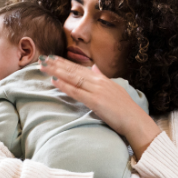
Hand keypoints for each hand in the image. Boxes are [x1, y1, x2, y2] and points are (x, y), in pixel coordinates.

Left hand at [38, 56, 160, 155]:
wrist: (135, 120)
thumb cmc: (125, 108)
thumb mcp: (113, 88)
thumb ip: (102, 77)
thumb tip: (94, 67)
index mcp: (101, 79)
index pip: (79, 68)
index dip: (64, 62)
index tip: (52, 58)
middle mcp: (98, 81)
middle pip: (74, 70)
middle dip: (57, 64)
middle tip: (42, 58)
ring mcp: (97, 90)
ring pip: (73, 78)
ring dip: (57, 71)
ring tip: (43, 66)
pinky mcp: (95, 101)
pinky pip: (77, 92)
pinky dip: (64, 85)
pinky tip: (54, 81)